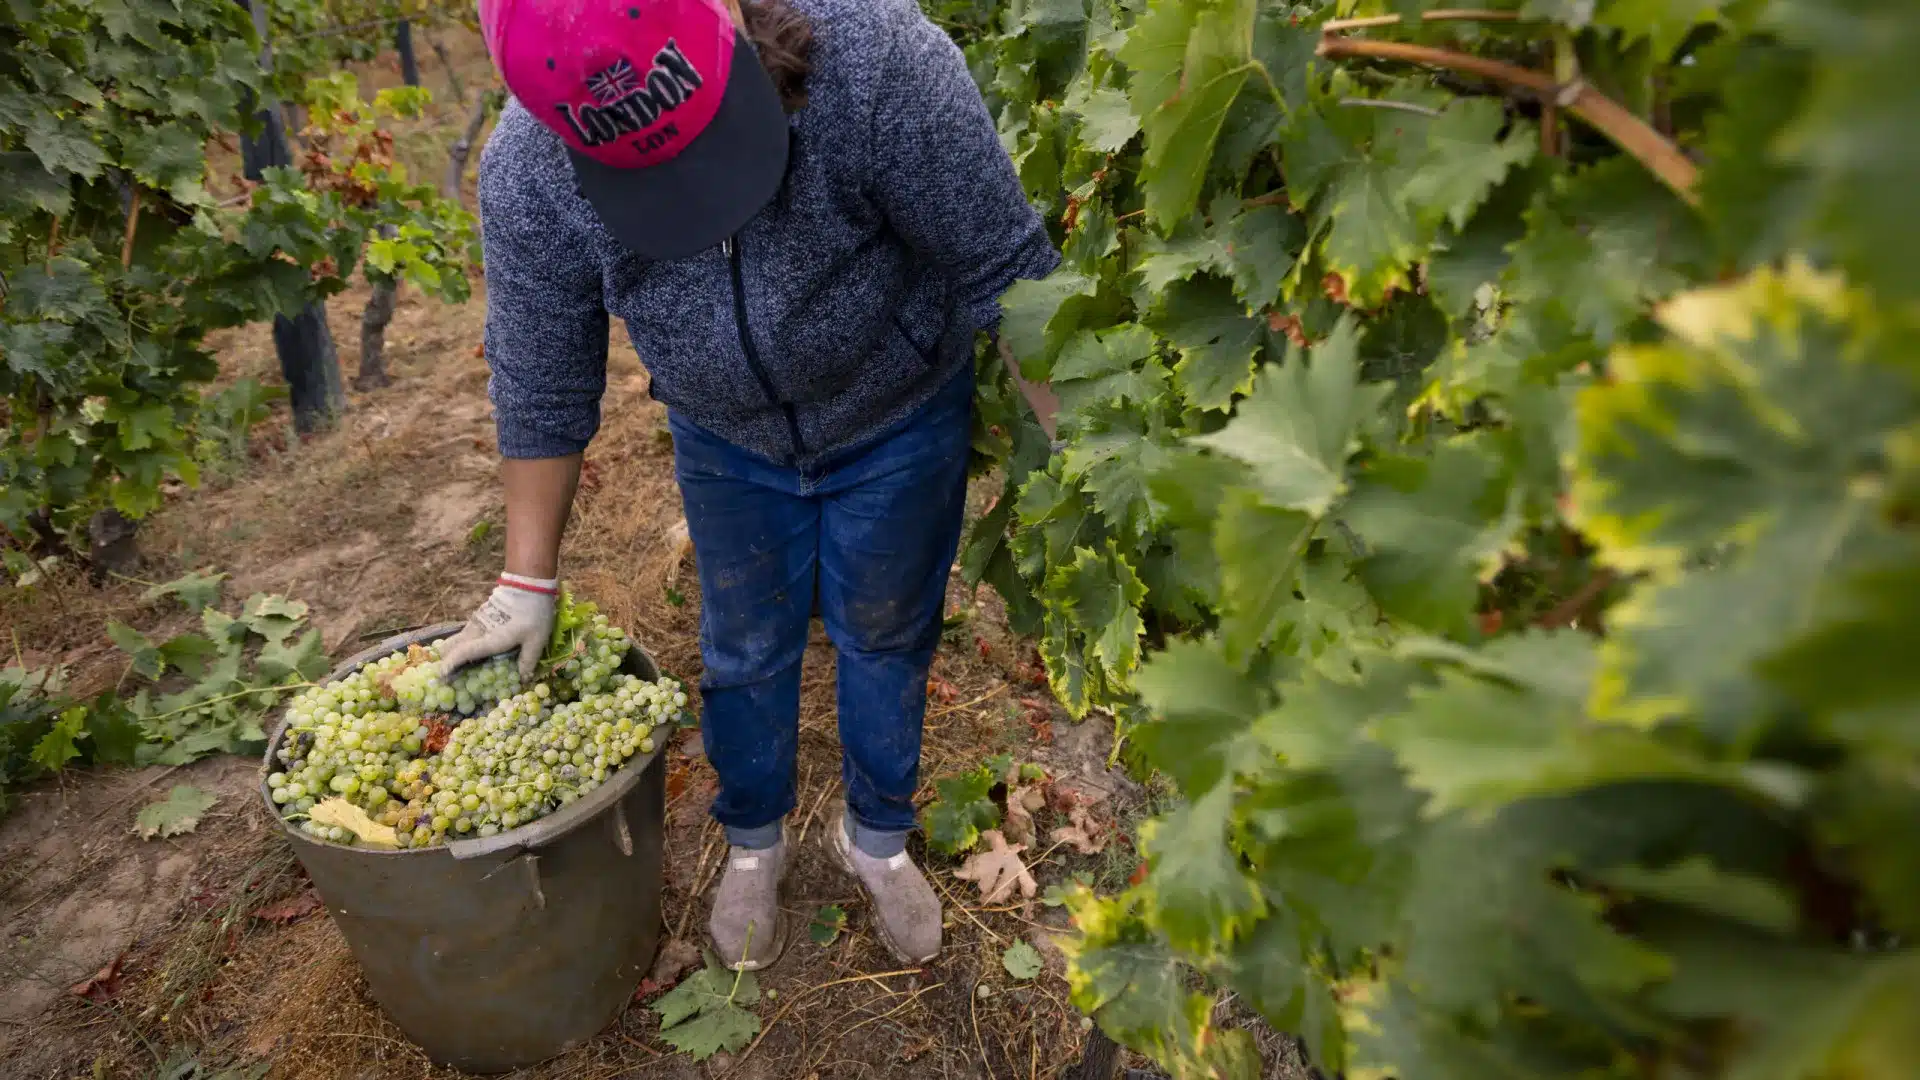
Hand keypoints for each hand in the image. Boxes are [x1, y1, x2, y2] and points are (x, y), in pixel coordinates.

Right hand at [436, 575, 557, 680]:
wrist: (529, 583)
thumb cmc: (533, 613)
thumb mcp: (536, 640)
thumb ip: (528, 660)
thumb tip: (523, 678)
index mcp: (490, 639)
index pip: (463, 653)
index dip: (450, 665)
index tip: (442, 675)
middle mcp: (477, 631)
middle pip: (450, 646)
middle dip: (446, 660)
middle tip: (451, 675)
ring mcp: (476, 621)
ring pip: (455, 638)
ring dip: (453, 651)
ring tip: (461, 665)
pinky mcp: (480, 615)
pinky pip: (465, 632)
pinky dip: (463, 643)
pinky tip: (474, 650)